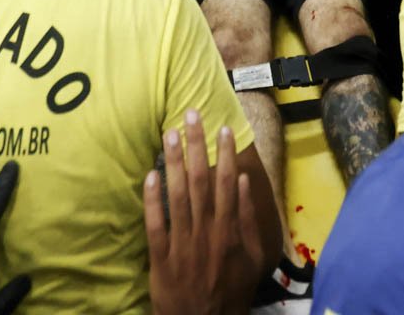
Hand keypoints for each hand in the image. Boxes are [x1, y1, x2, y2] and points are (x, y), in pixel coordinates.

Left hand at [144, 110, 263, 314]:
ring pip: (177, 196)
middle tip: (190, 115)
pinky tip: (149, 175)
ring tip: (168, 134)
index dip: (224, 153)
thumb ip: (248, 219)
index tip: (221, 127)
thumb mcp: (254, 257)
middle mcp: (207, 232)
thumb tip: (244, 181)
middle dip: (195, 146)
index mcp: (230, 230)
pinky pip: (155, 224)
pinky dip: (152, 200)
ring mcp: (182, 244)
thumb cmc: (232, 289)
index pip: (227, 183)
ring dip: (172, 163)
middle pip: (200, 181)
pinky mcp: (161, 258)